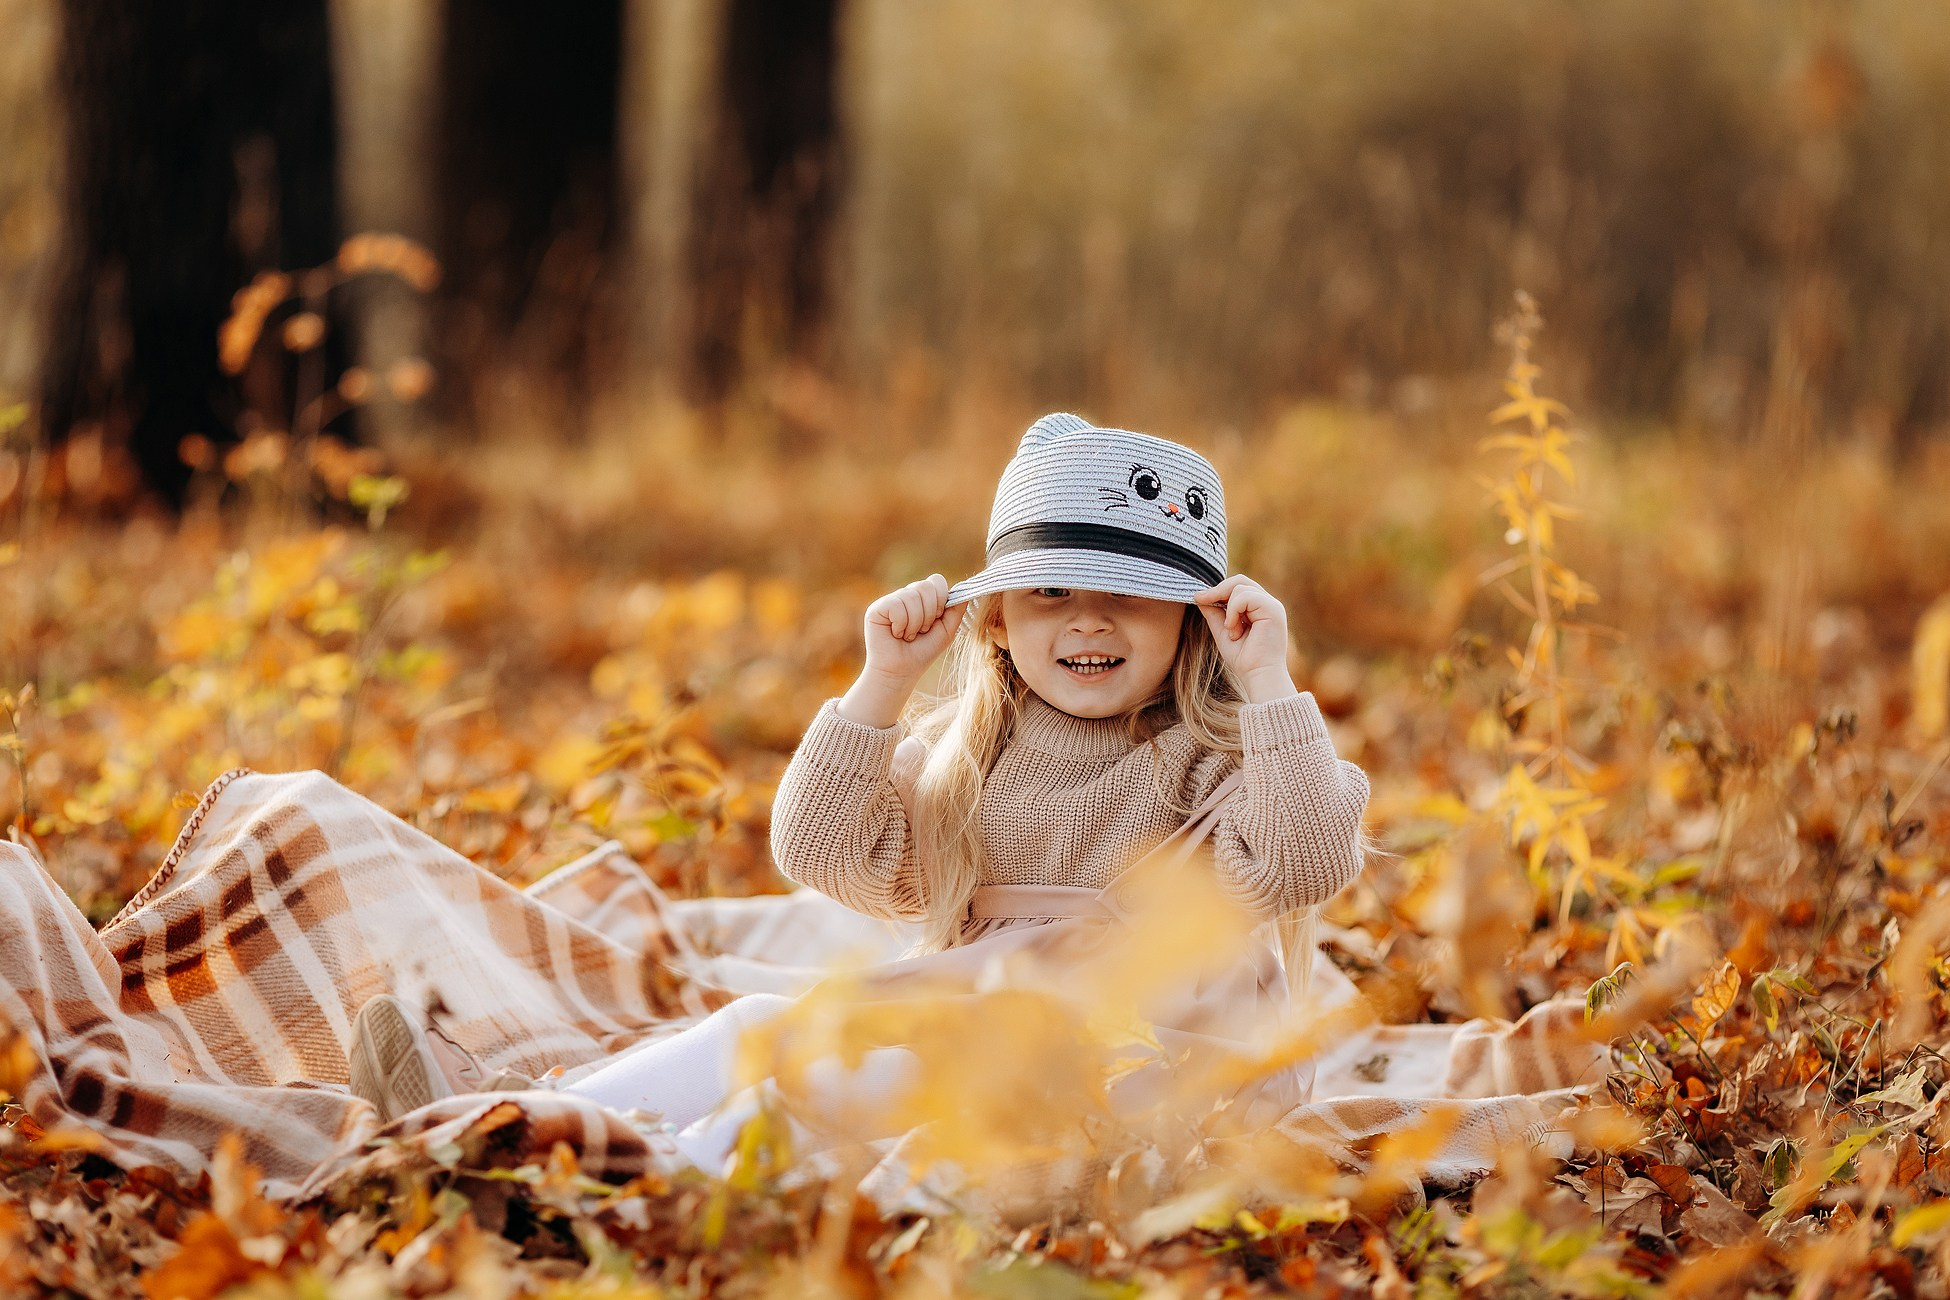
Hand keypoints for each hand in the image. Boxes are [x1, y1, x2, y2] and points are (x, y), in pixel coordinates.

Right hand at [838, 574, 966, 725]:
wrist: (901, 672)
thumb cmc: (922, 652)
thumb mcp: (946, 631)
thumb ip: (956, 610)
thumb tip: (966, 590)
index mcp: (923, 598)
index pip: (936, 581)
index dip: (941, 598)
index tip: (937, 618)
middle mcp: (906, 595)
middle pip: (925, 586)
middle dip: (929, 613)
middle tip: (921, 631)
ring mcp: (890, 600)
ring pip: (911, 597)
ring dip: (915, 623)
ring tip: (908, 636)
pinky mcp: (877, 609)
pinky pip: (896, 605)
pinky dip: (901, 625)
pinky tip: (896, 634)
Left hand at [1194, 575, 1297, 703]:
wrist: (1258, 676)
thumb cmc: (1244, 659)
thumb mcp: (1223, 632)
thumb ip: (1214, 614)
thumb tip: (1200, 596)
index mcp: (1259, 608)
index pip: (1238, 587)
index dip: (1217, 590)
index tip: (1198, 598)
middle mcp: (1268, 603)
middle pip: (1240, 580)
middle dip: (1218, 590)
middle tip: (1201, 600)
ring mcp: (1272, 605)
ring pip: (1240, 587)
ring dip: (1228, 609)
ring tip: (1231, 631)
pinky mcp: (1273, 609)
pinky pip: (1245, 596)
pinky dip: (1233, 611)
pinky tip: (1234, 629)